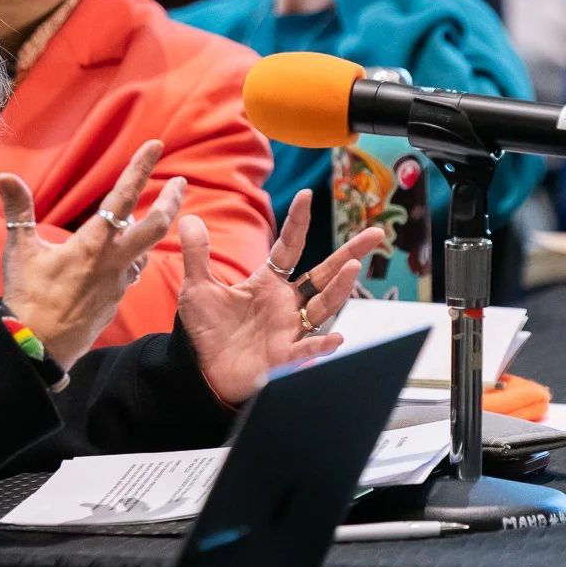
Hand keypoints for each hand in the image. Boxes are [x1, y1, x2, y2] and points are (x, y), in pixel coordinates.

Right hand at [0, 141, 182, 370]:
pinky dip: (129, 260)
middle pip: (157, 226)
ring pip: (144, 251)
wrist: (36, 349)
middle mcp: (114, 261)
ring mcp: (119, 283)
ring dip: (150, 232)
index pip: (123, 196)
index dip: (140, 168)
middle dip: (171, 200)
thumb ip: (18, 211)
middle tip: (179, 182)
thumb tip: (5, 177)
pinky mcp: (116, 301)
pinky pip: (128, 274)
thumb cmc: (27, 298)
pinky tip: (123, 259)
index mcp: (94, 243)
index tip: (156, 145)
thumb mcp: (20, 251)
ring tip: (153, 218)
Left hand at [178, 189, 385, 405]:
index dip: (298, 222)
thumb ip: (197, 254)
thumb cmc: (205, 331)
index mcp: (268, 283)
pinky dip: (321, 344)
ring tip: (353, 268)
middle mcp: (286, 303)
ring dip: (340, 289)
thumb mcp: (198, 288)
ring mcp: (289, 329)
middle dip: (350, 253)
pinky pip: (307, 348)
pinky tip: (336, 338)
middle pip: (324, 273)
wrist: (200, 372)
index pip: (289, 246)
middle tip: (376, 233)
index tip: (307, 194)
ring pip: (324, 305)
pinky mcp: (283, 356)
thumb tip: (189, 218)